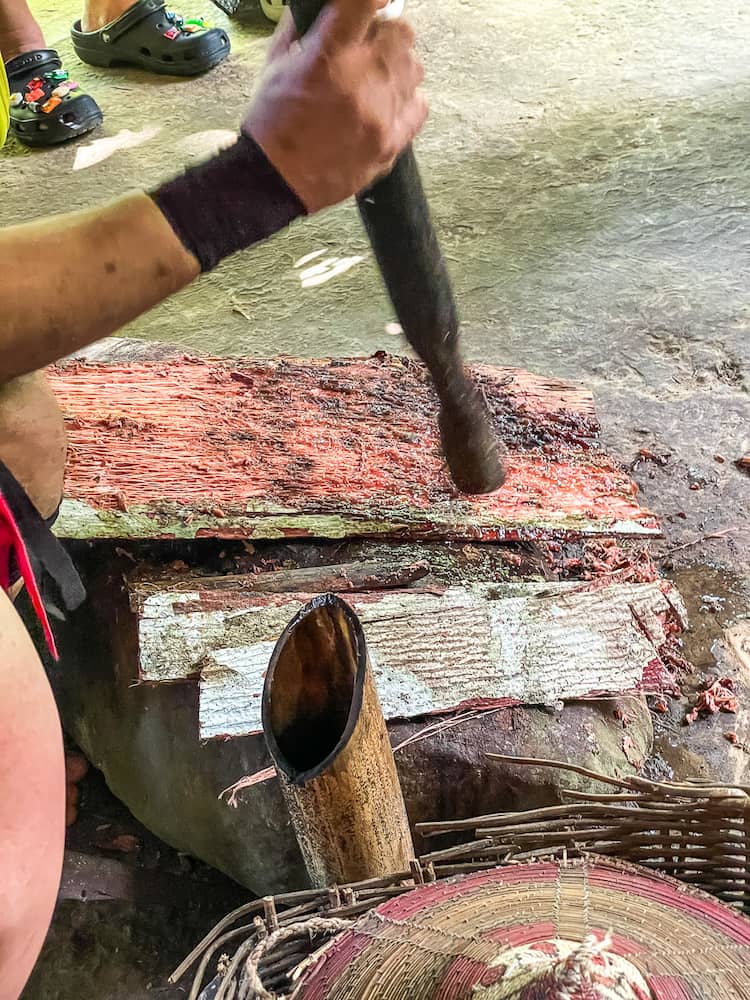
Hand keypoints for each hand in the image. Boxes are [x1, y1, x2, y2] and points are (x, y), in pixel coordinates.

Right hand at [244, 0, 427, 212]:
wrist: (274, 180)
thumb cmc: (272, 122)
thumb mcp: (276, 64)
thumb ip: (302, 27)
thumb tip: (327, 5)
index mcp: (328, 54)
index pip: (366, 1)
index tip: (373, 3)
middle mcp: (361, 80)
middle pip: (402, 32)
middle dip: (387, 33)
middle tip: (370, 47)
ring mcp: (380, 115)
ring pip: (414, 68)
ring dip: (398, 67)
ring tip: (377, 80)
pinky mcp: (390, 143)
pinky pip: (419, 107)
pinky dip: (407, 100)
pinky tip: (388, 104)